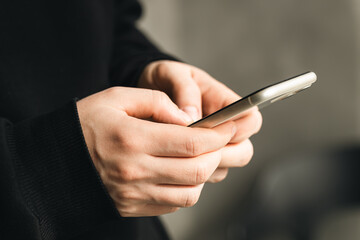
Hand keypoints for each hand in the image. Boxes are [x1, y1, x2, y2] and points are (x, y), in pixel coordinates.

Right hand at [77, 87, 235, 216]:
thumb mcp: (116, 98)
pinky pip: (173, 204)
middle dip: (219, 154)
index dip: (218, 135)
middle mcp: (135, 172)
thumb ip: (156, 102)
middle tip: (222, 141)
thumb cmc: (85, 125)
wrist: (54, 161)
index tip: (230, 126)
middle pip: (197, 170)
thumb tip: (188, 117)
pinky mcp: (133, 207)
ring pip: (190, 193)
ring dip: (204, 174)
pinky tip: (182, 172)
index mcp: (132, 140)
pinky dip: (187, 189)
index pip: (191, 142)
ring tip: (203, 156)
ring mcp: (134, 194)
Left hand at [138, 60, 261, 182]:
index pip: (251, 120)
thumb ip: (185, 90)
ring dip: (206, 166)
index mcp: (224, 103)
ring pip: (224, 167)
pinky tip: (174, 164)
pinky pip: (204, 176)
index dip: (241, 130)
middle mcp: (223, 128)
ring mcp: (211, 146)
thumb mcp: (172, 74)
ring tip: (180, 156)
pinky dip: (192, 175)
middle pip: (244, 151)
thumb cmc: (164, 79)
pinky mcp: (197, 160)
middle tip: (197, 151)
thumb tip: (192, 117)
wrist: (148, 91)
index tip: (217, 132)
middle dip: (224, 155)